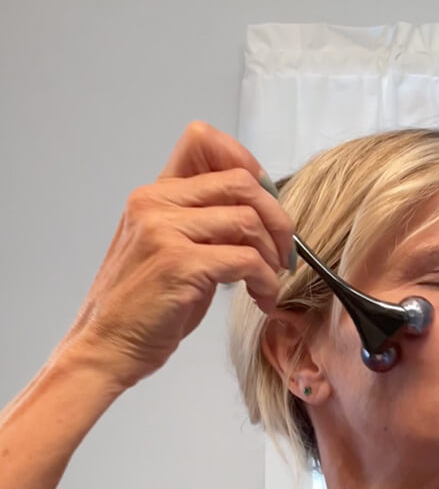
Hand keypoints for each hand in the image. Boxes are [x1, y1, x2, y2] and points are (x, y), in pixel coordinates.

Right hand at [59, 120, 293, 389]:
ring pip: (248, 219)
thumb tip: (259, 213)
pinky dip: (266, 281)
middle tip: (283, 252)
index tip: (266, 202)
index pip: (203, 141)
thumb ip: (202, 223)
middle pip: (240, 181)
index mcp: (153, 195)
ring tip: (270, 280)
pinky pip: (246, 260)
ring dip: (272, 254)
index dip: (246, 162)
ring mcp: (165, 231)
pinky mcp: (179, 264)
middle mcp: (155, 204)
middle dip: (276, 216)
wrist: (105, 347)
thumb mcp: (168, 250)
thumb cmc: (143, 307)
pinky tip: (262, 298)